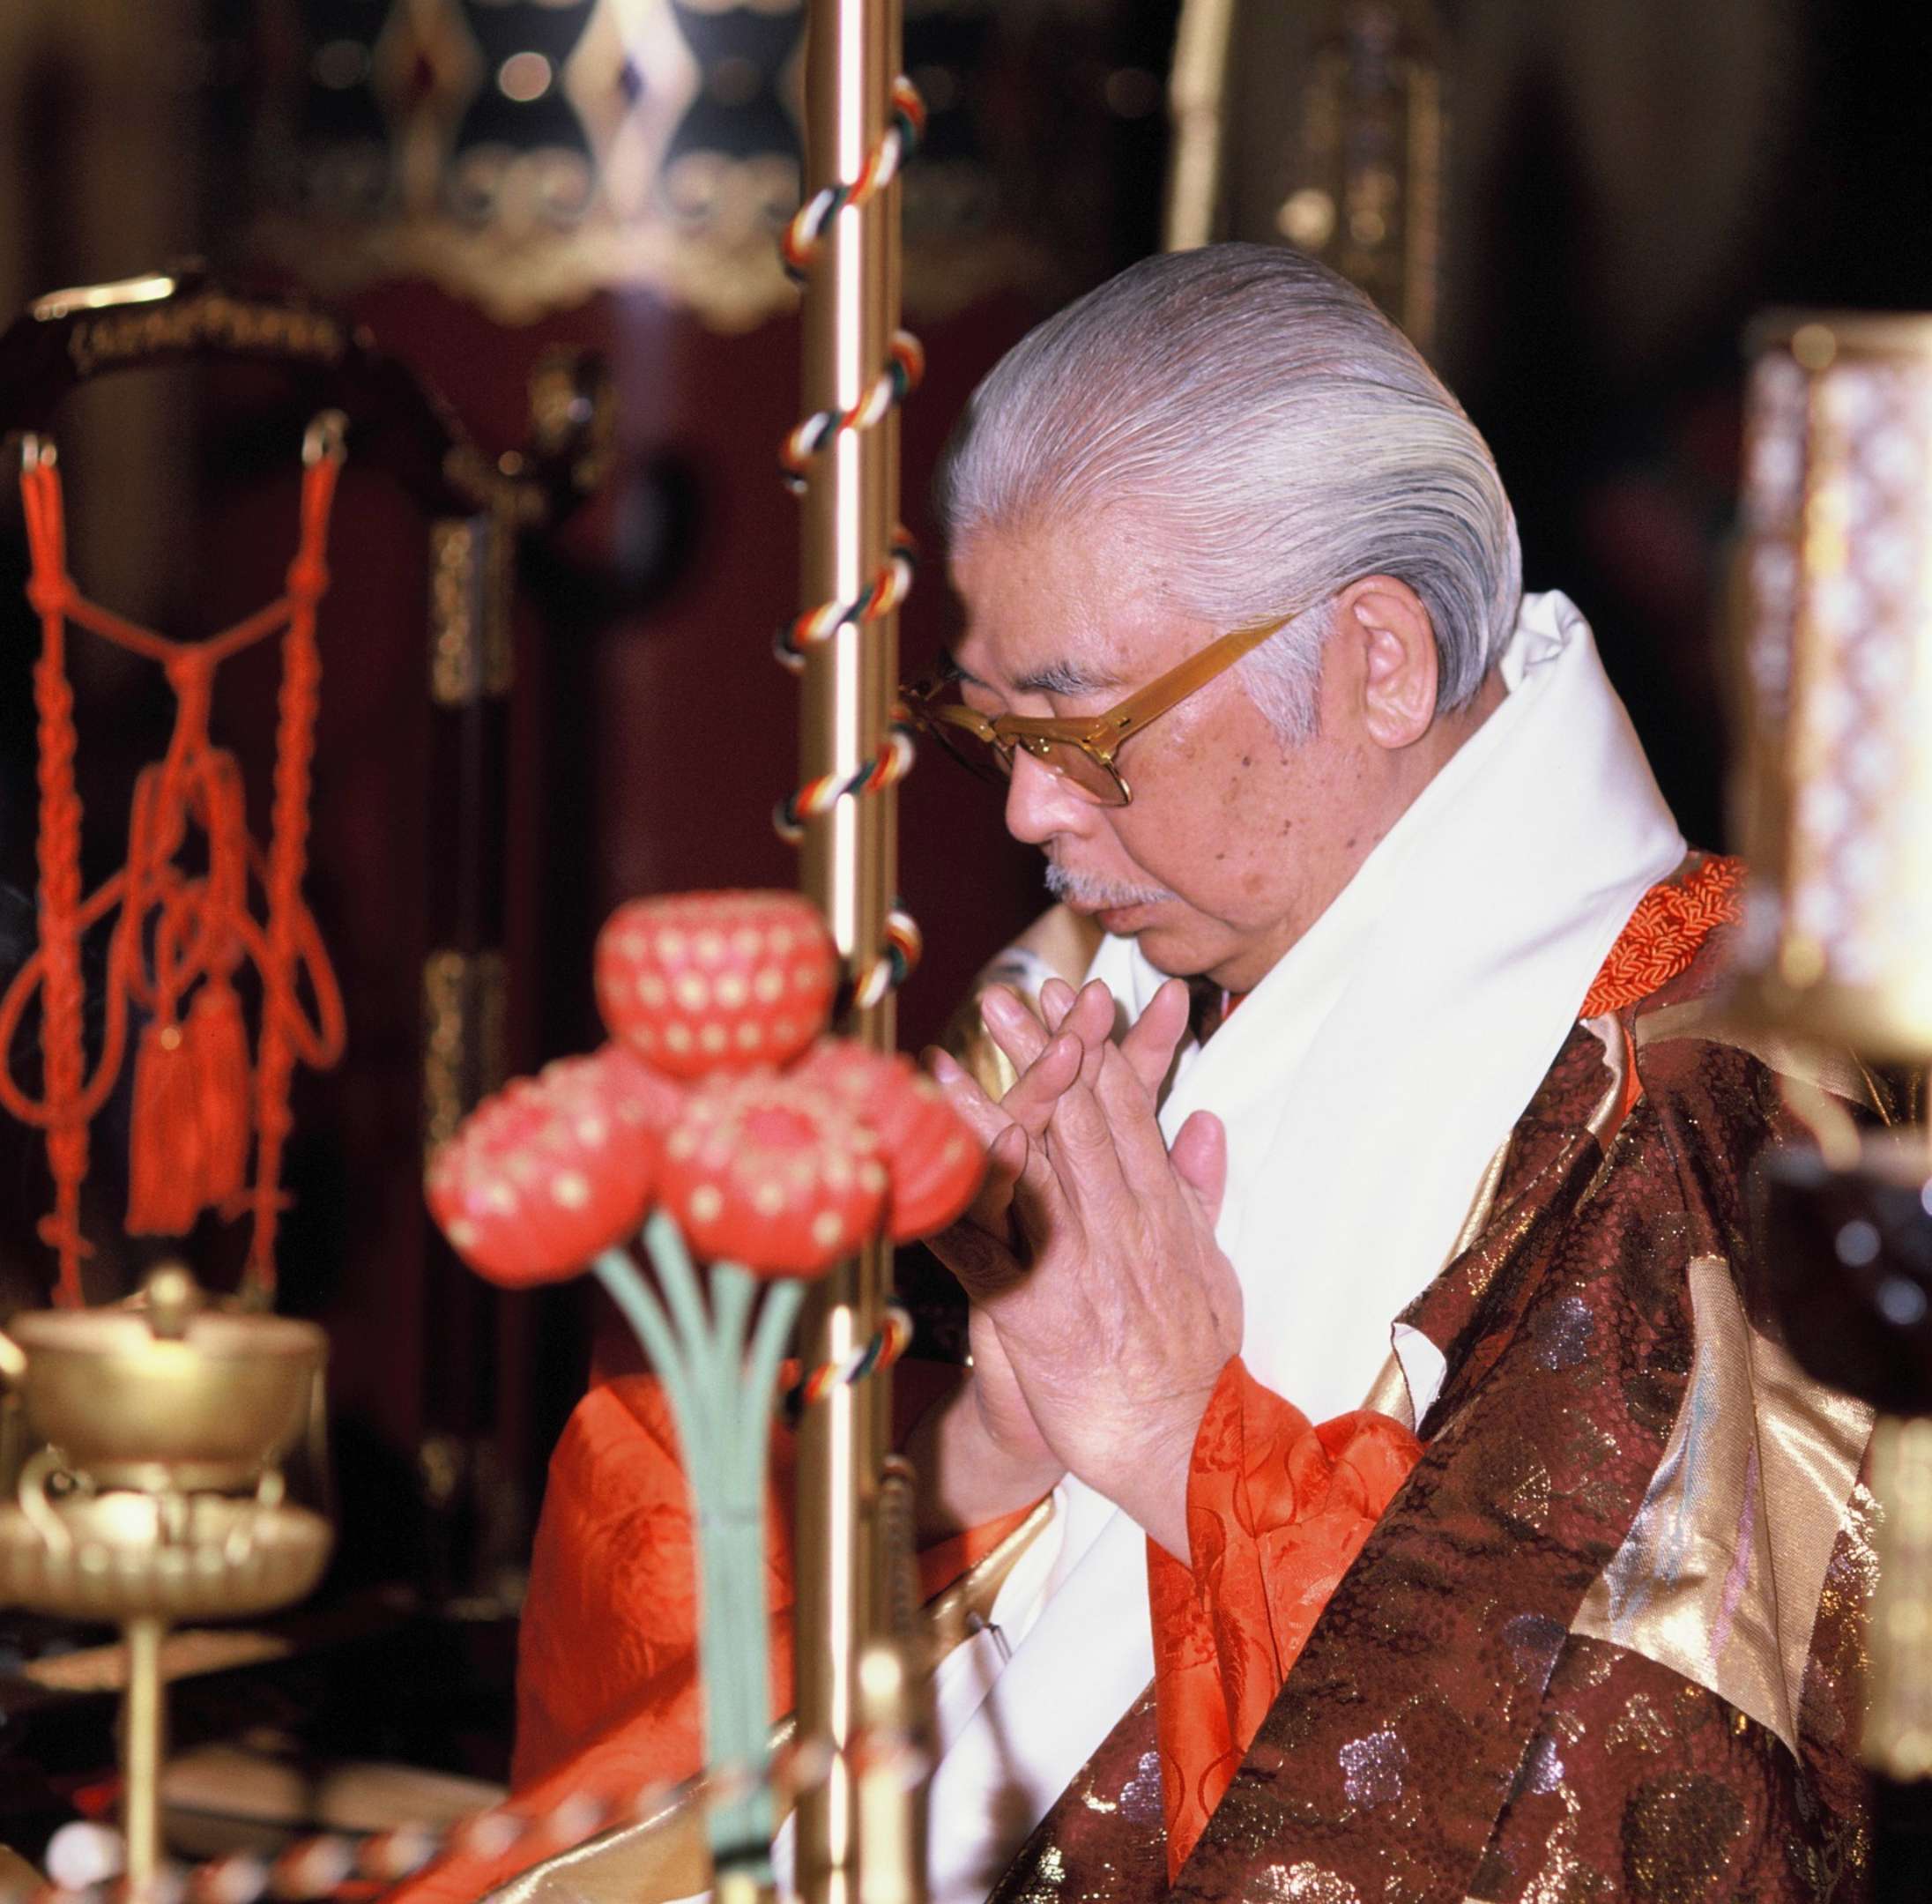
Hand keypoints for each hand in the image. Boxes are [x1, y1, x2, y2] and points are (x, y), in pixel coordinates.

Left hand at [925, 978, 1192, 1468]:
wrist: (1184, 1441)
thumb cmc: (1195, 1360)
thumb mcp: (1214, 1264)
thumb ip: (1199, 1190)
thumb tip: (1203, 1125)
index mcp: (1158, 1206)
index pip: (1123, 1107)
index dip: (1092, 1046)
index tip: (1067, 998)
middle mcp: (1118, 1221)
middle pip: (1075, 1117)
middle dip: (1039, 1050)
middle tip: (1005, 996)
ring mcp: (1075, 1261)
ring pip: (1029, 1166)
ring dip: (985, 1106)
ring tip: (950, 1056)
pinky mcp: (1034, 1309)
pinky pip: (982, 1246)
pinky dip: (954, 1199)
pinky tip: (926, 1162)